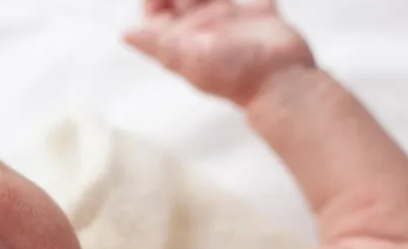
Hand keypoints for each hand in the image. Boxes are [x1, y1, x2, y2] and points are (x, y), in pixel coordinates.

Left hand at [125, 0, 314, 106]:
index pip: (157, 15)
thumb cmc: (235, 75)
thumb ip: (158, 42)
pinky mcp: (260, 17)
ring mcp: (233, 23)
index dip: (153, 0)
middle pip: (183, 0)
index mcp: (184, 42)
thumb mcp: (188, 57)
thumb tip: (125, 34)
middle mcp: (205, 31)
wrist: (282, 82)